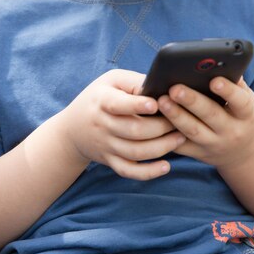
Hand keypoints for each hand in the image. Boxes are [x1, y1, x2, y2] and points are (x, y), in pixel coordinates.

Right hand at [60, 69, 185, 179]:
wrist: (71, 129)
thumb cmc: (100, 97)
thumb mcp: (111, 81)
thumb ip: (135, 82)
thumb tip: (162, 85)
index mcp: (102, 101)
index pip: (118, 105)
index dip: (137, 105)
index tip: (156, 104)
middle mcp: (103, 125)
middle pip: (134, 131)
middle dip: (161, 127)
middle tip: (180, 120)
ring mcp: (106, 146)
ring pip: (136, 152)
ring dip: (162, 147)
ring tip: (181, 136)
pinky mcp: (111, 161)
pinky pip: (129, 171)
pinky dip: (148, 173)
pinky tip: (166, 166)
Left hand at [158, 77, 253, 168]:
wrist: (240, 152)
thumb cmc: (239, 115)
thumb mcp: (247, 100)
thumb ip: (236, 83)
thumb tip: (221, 61)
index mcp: (246, 115)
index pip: (240, 102)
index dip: (228, 91)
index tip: (214, 80)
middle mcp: (231, 131)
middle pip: (211, 115)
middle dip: (192, 101)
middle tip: (175, 88)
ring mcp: (213, 144)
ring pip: (192, 130)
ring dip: (175, 115)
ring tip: (161, 100)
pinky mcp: (197, 153)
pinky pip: (180, 144)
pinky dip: (166, 133)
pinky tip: (155, 119)